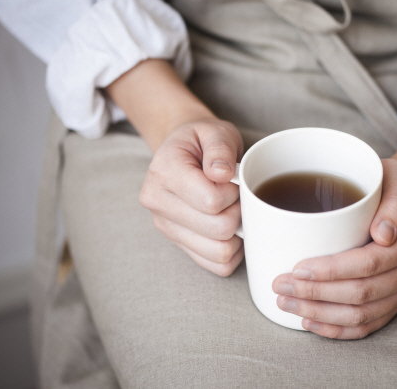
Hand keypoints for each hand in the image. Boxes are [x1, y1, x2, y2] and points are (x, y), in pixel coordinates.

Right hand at [139, 119, 244, 276]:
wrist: (185, 152)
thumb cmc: (203, 141)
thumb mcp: (215, 130)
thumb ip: (220, 147)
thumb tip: (222, 174)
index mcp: (164, 171)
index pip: (210, 200)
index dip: (234, 192)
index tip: (233, 180)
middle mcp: (157, 203)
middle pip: (217, 229)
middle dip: (238, 212)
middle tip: (238, 196)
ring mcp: (166, 227)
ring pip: (218, 252)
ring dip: (237, 234)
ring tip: (234, 211)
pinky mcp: (178, 244)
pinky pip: (217, 266)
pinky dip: (232, 252)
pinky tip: (232, 230)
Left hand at [272, 159, 396, 338]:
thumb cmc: (390, 183)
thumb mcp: (396, 176)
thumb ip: (393, 201)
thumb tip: (383, 235)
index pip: (369, 263)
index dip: (331, 271)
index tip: (297, 268)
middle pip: (362, 293)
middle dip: (316, 294)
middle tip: (280, 287)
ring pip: (362, 315)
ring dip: (320, 314)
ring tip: (286, 303)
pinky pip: (369, 325)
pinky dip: (338, 329)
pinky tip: (310, 322)